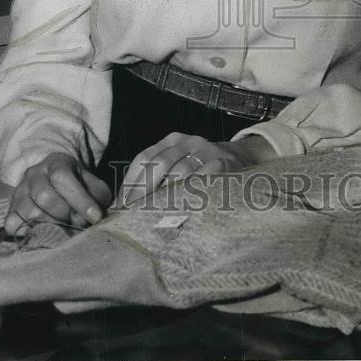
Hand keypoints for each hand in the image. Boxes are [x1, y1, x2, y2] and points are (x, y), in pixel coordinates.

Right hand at [4, 152, 111, 236]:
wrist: (52, 180)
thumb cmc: (76, 185)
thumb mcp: (92, 184)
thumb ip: (97, 197)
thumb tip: (95, 218)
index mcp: (56, 162)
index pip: (62, 177)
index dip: (80, 200)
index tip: (95, 217)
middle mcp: (34, 174)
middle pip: (44, 197)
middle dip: (65, 215)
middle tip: (77, 223)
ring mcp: (19, 191)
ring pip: (29, 213)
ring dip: (51, 226)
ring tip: (63, 228)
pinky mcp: (10, 209)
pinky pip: (12, 225)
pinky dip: (29, 233)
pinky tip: (43, 232)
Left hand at [115, 132, 275, 207]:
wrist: (241, 158)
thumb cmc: (200, 168)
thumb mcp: (179, 163)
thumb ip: (156, 178)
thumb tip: (123, 208)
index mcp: (171, 140)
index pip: (143, 159)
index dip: (130, 184)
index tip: (119, 209)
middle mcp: (187, 141)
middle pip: (158, 164)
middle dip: (143, 193)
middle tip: (133, 218)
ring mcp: (206, 150)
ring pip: (180, 173)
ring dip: (165, 197)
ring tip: (153, 219)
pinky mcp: (223, 164)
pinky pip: (202, 180)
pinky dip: (190, 196)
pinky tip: (181, 212)